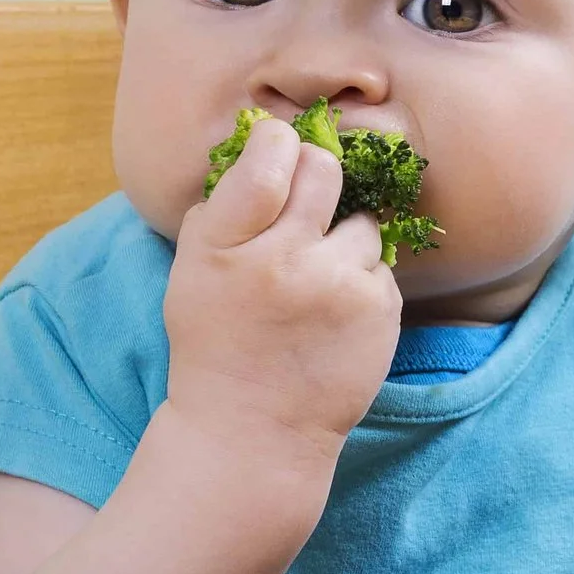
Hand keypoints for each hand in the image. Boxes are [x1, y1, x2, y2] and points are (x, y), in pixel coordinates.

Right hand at [162, 114, 400, 465]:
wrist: (254, 431)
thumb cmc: (218, 342)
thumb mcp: (192, 271)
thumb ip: (223, 207)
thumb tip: (263, 142)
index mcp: (225, 247)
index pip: (267, 159)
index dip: (278, 141)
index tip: (278, 146)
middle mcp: (284, 261)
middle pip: (324, 171)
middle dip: (317, 176)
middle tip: (304, 207)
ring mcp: (339, 286)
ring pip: (361, 222)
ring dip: (343, 240)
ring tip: (316, 281)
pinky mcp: (381, 311)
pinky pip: (380, 266)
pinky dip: (361, 280)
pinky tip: (335, 314)